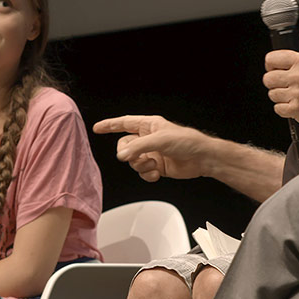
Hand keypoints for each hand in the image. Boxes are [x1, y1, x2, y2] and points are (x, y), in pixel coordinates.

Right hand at [92, 115, 212, 180]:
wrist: (201, 158)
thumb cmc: (186, 141)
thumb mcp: (160, 140)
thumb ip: (138, 147)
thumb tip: (121, 156)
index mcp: (149, 125)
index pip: (124, 123)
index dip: (110, 125)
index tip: (97, 128)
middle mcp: (148, 139)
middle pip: (125, 146)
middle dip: (130, 154)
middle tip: (139, 156)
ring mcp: (152, 153)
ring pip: (133, 161)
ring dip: (142, 165)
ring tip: (154, 164)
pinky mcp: (156, 166)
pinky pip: (142, 172)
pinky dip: (147, 175)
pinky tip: (157, 173)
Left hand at [263, 50, 298, 131]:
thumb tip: (284, 67)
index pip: (272, 59)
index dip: (270, 65)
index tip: (273, 69)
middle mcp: (298, 76)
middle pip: (268, 78)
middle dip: (273, 83)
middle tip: (282, 86)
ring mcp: (296, 93)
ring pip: (272, 94)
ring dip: (280, 97)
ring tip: (292, 97)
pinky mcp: (296, 109)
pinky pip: (278, 109)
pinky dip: (284, 109)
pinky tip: (294, 106)